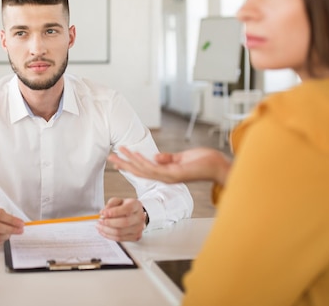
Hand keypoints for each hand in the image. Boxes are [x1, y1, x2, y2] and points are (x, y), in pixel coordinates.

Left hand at [96, 198, 145, 241]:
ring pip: (120, 232)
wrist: (135, 214)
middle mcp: (139, 217)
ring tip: (99, 226)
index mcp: (136, 205)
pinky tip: (103, 231)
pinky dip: (109, 235)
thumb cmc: (125, 207)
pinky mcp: (135, 236)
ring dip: (106, 230)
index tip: (103, 213)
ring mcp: (138, 228)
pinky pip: (119, 239)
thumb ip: (111, 204)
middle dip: (108, 222)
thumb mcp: (118, 201)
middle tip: (99, 220)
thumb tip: (103, 212)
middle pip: (123, 223)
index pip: (126, 209)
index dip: (114, 212)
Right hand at [108, 146, 231, 185]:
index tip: (118, 160)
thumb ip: (168, 158)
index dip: (130, 165)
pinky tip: (134, 154)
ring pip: (143, 170)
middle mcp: (165, 177)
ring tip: (118, 151)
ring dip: (129, 160)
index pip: (143, 170)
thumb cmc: (204, 162)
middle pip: (139, 171)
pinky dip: (142, 161)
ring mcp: (169, 176)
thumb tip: (155, 156)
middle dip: (124, 164)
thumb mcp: (183, 158)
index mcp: (166, 173)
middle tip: (109, 157)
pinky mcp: (174, 174)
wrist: (219, 166)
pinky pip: (154, 168)